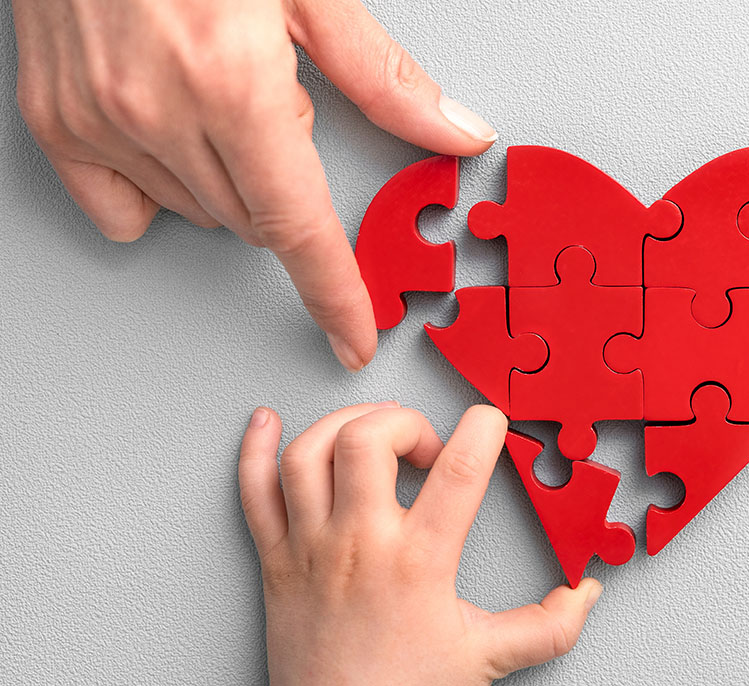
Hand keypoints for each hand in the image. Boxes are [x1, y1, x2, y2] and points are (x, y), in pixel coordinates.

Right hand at [12, 0, 496, 370]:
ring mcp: (98, 120)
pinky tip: (169, 134)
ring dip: (229, 179)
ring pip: (200, 214)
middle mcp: (157, 110)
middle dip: (284, 184)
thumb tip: (453, 133)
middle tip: (272, 107)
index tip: (351, 336)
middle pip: (256, 222)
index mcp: (232, 81)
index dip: (334, 292)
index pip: (299, 227)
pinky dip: (160, 190)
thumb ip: (383, 77)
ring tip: (214, 93)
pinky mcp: (54, 121)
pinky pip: (123, 209)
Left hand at [239, 403, 602, 684]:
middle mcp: (361, 544)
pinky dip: (254, 450)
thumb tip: (584, 593)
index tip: (489, 422)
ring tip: (366, 431)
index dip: (482, 430)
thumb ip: (547, 626)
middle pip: (367, 441)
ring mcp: (311, 548)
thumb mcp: (485, 658)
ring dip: (338, 424)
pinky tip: (267, 425)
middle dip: (401, 422)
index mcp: (419, 562)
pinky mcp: (276, 560)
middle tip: (421, 446)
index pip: (459, 472)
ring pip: (308, 454)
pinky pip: (253, 492)